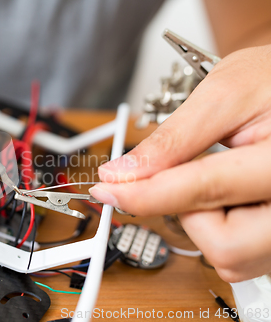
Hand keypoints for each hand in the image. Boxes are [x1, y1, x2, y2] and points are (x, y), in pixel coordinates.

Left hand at [90, 45, 270, 282]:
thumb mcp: (223, 95)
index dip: (144, 193)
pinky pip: (242, 254)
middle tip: (185, 176)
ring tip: (219, 176)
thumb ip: (171, 141)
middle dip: (188, 215)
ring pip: (231, 257)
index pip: (204, 190)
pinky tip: (228, 194)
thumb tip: (121, 174)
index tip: (108, 190)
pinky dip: (221, 227)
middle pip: (225, 247)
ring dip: (205, 221)